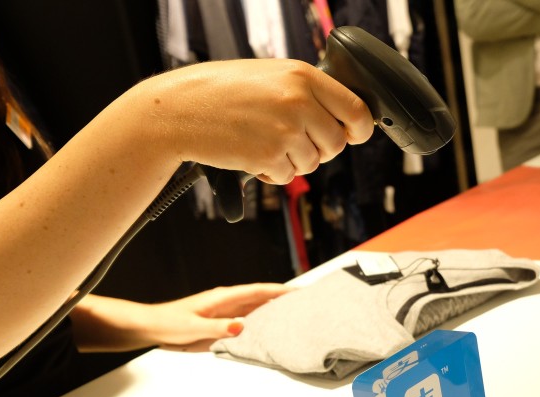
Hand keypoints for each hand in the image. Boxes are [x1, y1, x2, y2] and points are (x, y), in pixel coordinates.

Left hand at [71, 283, 288, 352]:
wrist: (150, 327)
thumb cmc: (167, 323)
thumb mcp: (192, 328)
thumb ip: (217, 329)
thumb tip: (241, 327)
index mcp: (223, 298)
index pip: (258, 291)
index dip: (280, 290)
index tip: (299, 291)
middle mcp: (228, 303)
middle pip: (261, 298)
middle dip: (283, 299)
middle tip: (306, 303)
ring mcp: (226, 313)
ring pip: (256, 309)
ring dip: (275, 311)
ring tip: (296, 316)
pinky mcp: (222, 324)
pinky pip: (248, 322)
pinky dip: (262, 324)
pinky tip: (271, 331)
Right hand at [141, 59, 373, 183]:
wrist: (179, 109)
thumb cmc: (221, 91)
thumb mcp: (271, 76)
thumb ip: (307, 93)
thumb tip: (344, 118)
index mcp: (303, 76)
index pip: (356, 109)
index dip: (360, 129)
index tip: (354, 135)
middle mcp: (298, 101)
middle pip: (336, 143)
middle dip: (319, 149)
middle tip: (292, 140)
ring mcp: (285, 130)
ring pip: (313, 163)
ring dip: (293, 161)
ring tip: (264, 141)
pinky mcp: (269, 156)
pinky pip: (288, 176)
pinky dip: (273, 173)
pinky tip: (252, 154)